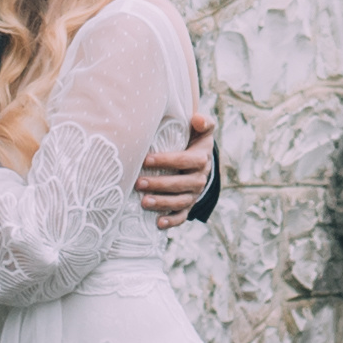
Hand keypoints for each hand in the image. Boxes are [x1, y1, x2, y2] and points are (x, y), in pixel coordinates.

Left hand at [137, 107, 215, 229]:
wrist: (200, 158)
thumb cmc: (194, 140)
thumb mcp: (202, 129)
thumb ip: (203, 122)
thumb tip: (197, 119)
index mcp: (201, 158)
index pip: (185, 160)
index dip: (167, 160)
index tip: (146, 159)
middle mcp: (200, 178)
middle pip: (182, 184)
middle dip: (160, 184)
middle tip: (139, 183)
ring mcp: (194, 193)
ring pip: (181, 201)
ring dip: (163, 203)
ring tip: (144, 202)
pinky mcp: (189, 204)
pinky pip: (182, 215)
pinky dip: (172, 221)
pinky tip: (158, 223)